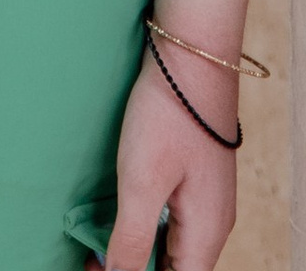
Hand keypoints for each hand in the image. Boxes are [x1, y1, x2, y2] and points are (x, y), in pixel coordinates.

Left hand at [101, 48, 238, 270]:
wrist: (192, 56)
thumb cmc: (168, 117)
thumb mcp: (142, 183)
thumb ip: (132, 240)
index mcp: (207, 233)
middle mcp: (214, 223)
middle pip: (177, 268)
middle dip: (137, 269)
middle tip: (92, 262)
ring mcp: (208, 199)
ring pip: (174, 247)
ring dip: (140, 252)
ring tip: (97, 249)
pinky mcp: (197, 177)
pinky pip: (174, 221)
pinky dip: (148, 229)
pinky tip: (122, 219)